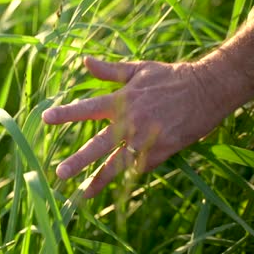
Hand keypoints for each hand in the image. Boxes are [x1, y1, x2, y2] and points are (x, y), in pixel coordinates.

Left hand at [42, 57, 222, 197]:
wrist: (208, 89)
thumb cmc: (170, 77)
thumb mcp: (138, 69)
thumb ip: (109, 70)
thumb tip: (84, 61)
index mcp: (122, 100)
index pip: (88, 109)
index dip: (66, 114)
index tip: (45, 119)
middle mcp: (131, 122)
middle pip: (100, 144)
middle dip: (79, 160)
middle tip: (60, 173)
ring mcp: (147, 139)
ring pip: (119, 163)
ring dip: (100, 178)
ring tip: (83, 193)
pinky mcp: (162, 151)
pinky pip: (141, 167)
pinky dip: (128, 175)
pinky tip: (115, 186)